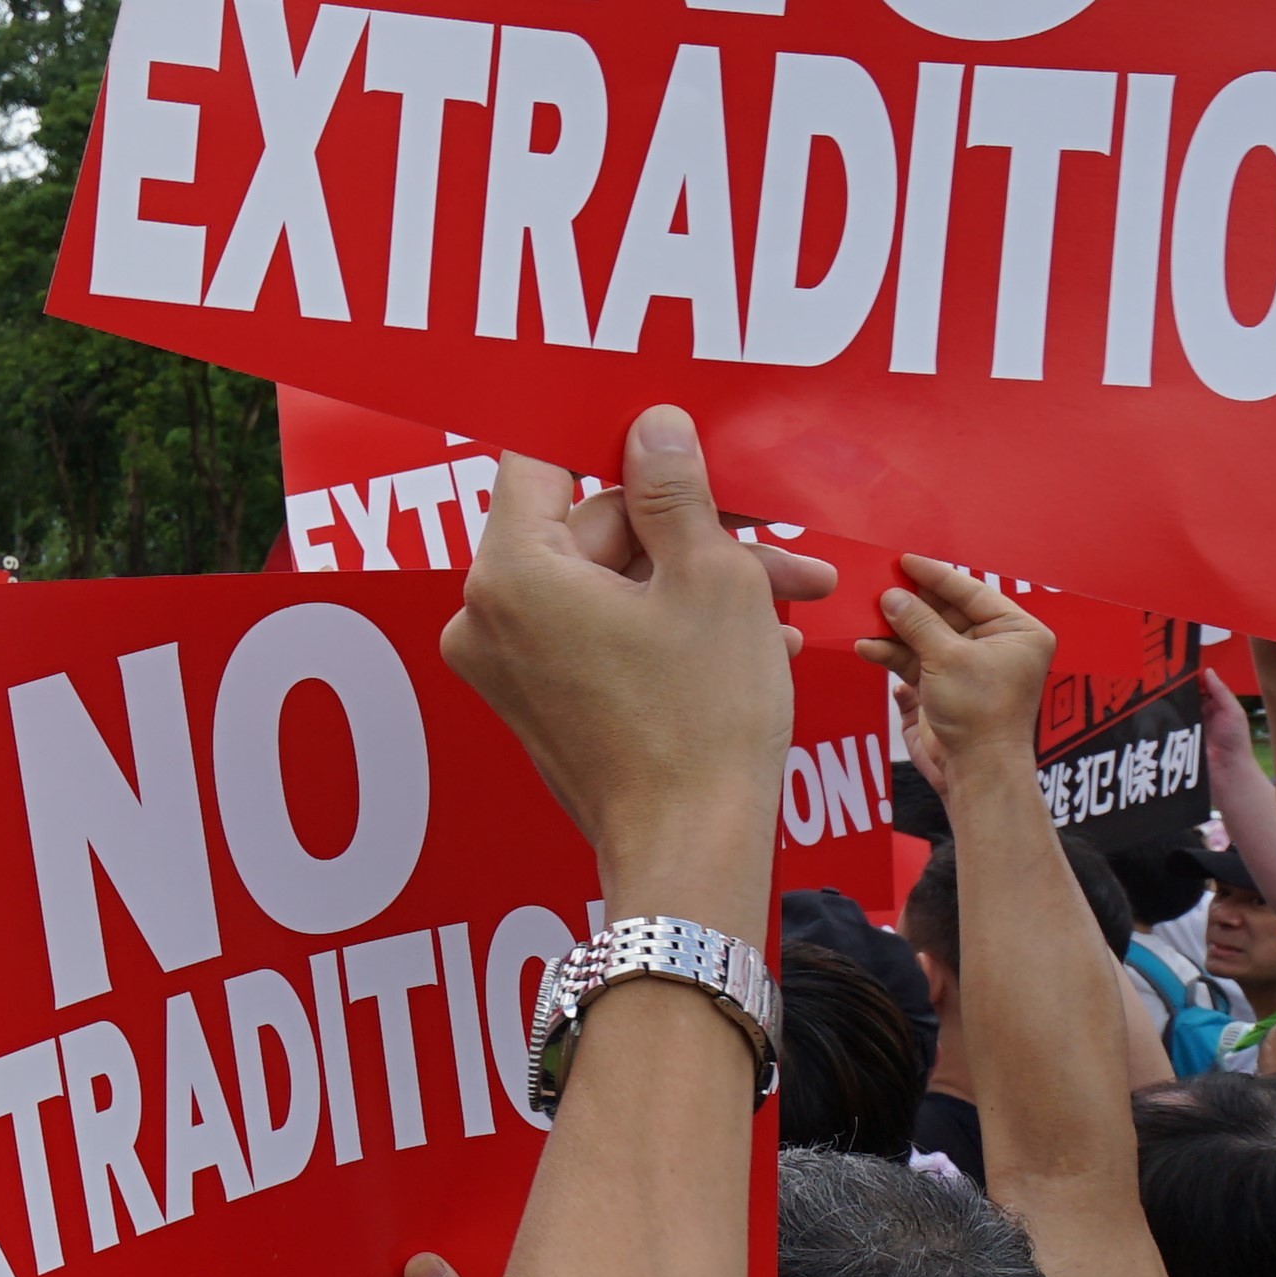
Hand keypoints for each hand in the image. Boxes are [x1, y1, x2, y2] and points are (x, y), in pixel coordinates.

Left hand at [442, 405, 823, 913]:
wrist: (693, 849)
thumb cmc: (703, 719)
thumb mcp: (709, 578)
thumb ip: (674, 491)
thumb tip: (652, 427)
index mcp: (512, 573)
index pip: (541, 462)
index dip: (609, 442)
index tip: (664, 437)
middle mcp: (486, 617)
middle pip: (589, 528)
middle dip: (688, 532)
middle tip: (774, 545)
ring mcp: (506, 665)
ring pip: (610, 585)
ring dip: (697, 582)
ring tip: (789, 597)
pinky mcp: (537, 701)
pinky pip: (600, 633)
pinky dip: (667, 626)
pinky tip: (755, 639)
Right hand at [853, 551, 1052, 782]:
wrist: (975, 770)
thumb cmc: (981, 713)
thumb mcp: (947, 657)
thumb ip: (917, 622)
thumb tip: (890, 596)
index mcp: (1017, 631)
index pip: (972, 592)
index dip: (936, 576)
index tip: (905, 560)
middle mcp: (995, 645)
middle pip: (945, 612)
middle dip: (910, 604)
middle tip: (878, 586)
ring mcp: (966, 666)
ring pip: (924, 636)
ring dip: (894, 630)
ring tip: (866, 619)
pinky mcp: (942, 687)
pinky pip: (913, 660)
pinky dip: (891, 654)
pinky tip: (868, 646)